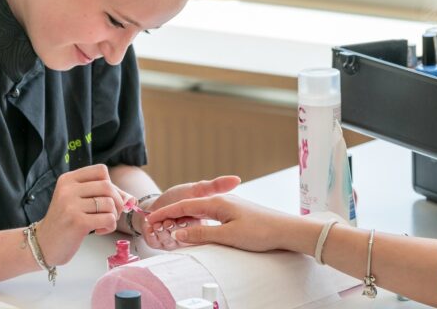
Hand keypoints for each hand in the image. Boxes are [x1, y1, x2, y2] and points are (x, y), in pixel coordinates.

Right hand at [37, 165, 130, 265]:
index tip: (108, 199)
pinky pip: (108, 219)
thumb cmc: (65, 222)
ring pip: (109, 203)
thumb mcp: (77, 201)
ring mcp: (71, 205)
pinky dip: (109, 226)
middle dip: (117, 202)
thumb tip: (131, 198)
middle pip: (108, 186)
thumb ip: (101, 194)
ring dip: (112, 216)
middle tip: (110, 214)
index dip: (111, 184)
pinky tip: (98, 230)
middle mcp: (68, 189)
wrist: (43, 244)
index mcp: (68, 179)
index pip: (101, 170)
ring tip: (102, 223)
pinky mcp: (77, 222)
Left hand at [138, 176, 240, 249]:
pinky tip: (150, 225)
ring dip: (160, 230)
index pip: (196, 226)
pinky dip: (151, 233)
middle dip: (172, 227)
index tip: (179, 218)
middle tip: (165, 222)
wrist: (155, 202)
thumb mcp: (198, 189)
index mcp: (201, 224)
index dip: (185, 221)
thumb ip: (216, 186)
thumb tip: (237, 179)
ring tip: (155, 222)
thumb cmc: (177, 195)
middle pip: (182, 235)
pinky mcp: (162, 244)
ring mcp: (176, 240)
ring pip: (169, 240)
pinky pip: (157, 243)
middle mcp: (189, 234)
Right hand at [146, 194, 302, 251]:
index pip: (183, 206)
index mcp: (216, 202)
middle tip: (155, 224)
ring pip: (199, 211)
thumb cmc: (260, 231)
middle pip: (189, 207)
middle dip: (171, 215)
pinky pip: (209, 215)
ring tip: (170, 226)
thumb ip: (201, 234)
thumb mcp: (227, 235)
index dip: (165, 213)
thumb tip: (179, 234)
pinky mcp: (235, 213)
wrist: (286, 229)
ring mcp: (229, 205)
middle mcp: (221, 200)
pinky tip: (195, 226)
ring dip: (184, 218)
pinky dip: (196, 220)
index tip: (150, 219)